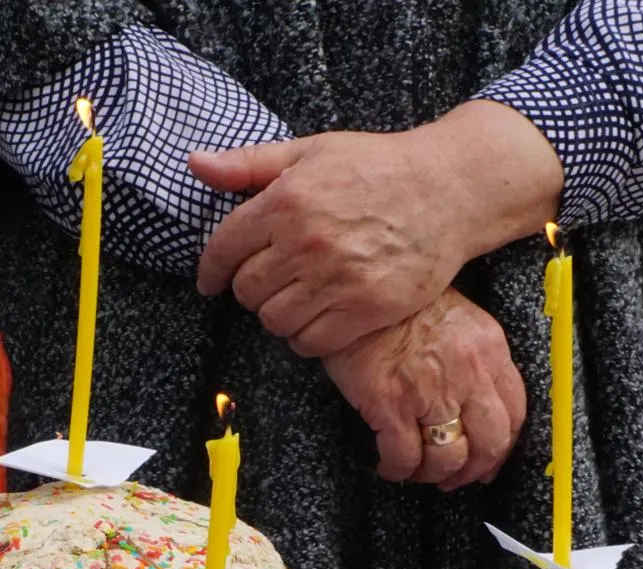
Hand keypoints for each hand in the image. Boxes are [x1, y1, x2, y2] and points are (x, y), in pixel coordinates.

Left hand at [191, 101, 562, 357]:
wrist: (448, 190)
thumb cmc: (377, 167)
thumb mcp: (310, 151)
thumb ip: (248, 164)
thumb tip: (195, 164)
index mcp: (286, 201)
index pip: (223, 250)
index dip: (211, 271)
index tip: (211, 282)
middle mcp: (307, 243)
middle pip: (247, 291)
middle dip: (252, 288)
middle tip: (272, 280)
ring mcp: (338, 280)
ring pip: (275, 321)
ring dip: (279, 314)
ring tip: (297, 297)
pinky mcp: (367, 309)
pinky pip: (311, 342)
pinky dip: (307, 337)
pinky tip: (319, 316)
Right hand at [321, 288, 526, 489]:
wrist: (358, 288)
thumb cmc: (401, 303)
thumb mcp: (458, 319)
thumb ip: (476, 359)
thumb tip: (475, 404)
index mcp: (489, 350)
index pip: (515, 412)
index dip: (503, 447)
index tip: (490, 460)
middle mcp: (468, 374)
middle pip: (489, 444)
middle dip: (474, 470)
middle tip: (457, 477)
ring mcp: (430, 392)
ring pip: (448, 457)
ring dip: (435, 474)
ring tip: (420, 471)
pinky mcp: (391, 405)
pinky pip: (404, 457)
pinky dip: (398, 470)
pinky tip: (390, 467)